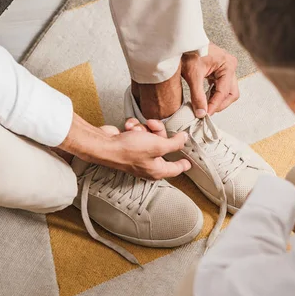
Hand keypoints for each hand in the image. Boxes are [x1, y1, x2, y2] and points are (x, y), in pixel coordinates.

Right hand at [58, 113, 190, 179]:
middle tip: (153, 126)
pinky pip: (139, 133)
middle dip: (159, 132)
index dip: (184, 163)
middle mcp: (149, 164)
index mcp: (157, 170)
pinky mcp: (130, 145)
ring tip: (136, 129)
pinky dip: (134, 127)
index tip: (190, 162)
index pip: (176, 168)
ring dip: (144, 128)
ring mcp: (139, 155)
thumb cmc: (128, 149)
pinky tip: (128, 128)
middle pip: (164, 145)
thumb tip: (184, 140)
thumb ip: (174, 143)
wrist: (104, 145)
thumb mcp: (157, 145)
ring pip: (151, 136)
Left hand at [181, 43, 238, 117]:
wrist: (183, 42)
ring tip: (204, 106)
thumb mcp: (193, 76)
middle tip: (206, 112)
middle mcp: (230, 66)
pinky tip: (205, 99)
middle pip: (231, 93)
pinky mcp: (220, 71)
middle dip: (219, 104)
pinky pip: (221, 87)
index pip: (224, 92)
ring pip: (227, 92)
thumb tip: (201, 113)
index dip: (215, 105)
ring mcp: (226, 69)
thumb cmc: (189, 51)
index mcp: (227, 65)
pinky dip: (214, 95)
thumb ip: (197, 96)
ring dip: (217, 100)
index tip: (205, 114)